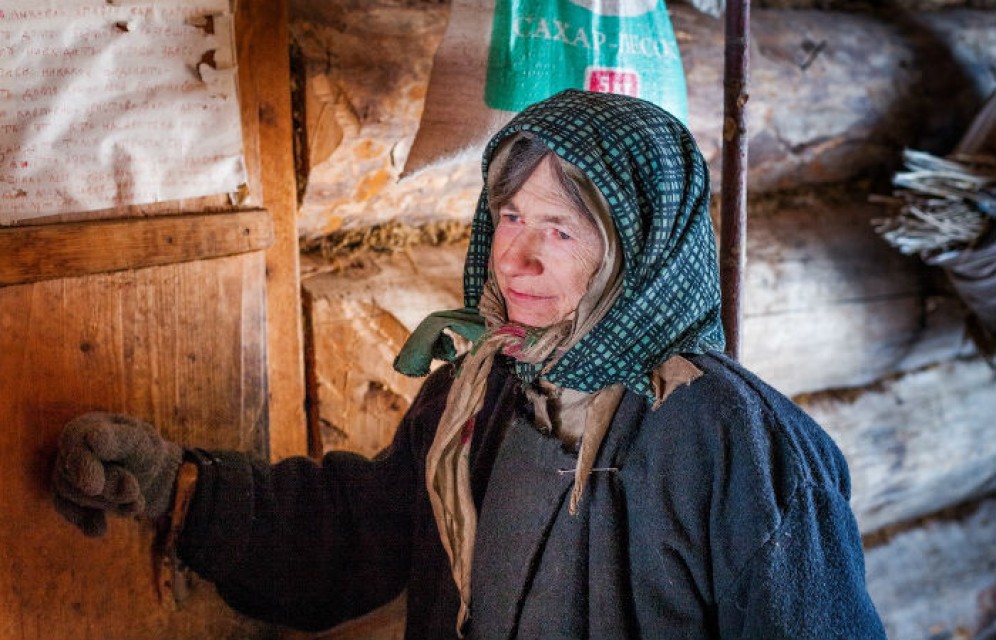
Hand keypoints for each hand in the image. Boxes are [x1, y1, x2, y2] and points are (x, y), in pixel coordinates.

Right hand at [51, 411, 182, 536]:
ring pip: (75, 496)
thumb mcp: (140, 442)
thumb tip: (93, 440)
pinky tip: (100, 530)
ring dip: (109, 503)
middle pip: (77, 475)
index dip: (84, 466)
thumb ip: (119, 443)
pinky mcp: (69, 500)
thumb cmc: (144, 450)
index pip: (78, 447)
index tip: (93, 486)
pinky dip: (88, 521)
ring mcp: (65, 476)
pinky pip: (71, 512)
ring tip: (137, 504)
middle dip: (108, 487)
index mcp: (84, 428)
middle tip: (133, 492)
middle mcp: (68, 451)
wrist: (149, 473)